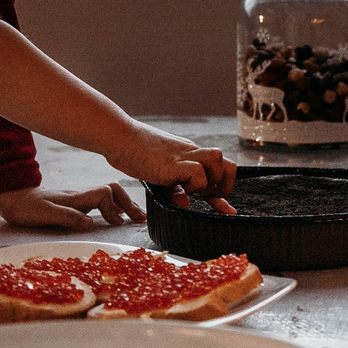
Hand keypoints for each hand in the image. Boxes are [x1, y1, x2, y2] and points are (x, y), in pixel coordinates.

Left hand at [0, 184, 144, 230]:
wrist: (12, 198)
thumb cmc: (26, 208)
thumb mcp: (44, 215)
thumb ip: (67, 217)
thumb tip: (91, 224)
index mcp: (76, 199)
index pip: (104, 195)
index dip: (113, 208)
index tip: (116, 224)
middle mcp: (80, 197)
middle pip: (112, 190)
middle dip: (128, 203)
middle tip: (140, 218)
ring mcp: (78, 199)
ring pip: (108, 195)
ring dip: (123, 205)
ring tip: (136, 217)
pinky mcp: (75, 204)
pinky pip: (99, 202)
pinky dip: (112, 208)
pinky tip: (116, 216)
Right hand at [109, 127, 238, 207]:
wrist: (120, 138)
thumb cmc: (136, 155)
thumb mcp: (161, 174)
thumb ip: (175, 188)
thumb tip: (184, 204)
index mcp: (192, 155)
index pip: (221, 168)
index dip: (225, 189)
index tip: (225, 209)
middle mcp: (193, 153)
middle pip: (228, 164)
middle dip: (224, 186)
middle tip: (207, 197)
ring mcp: (184, 156)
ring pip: (217, 160)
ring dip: (211, 181)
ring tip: (193, 191)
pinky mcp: (173, 162)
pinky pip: (197, 172)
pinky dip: (194, 185)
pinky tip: (180, 191)